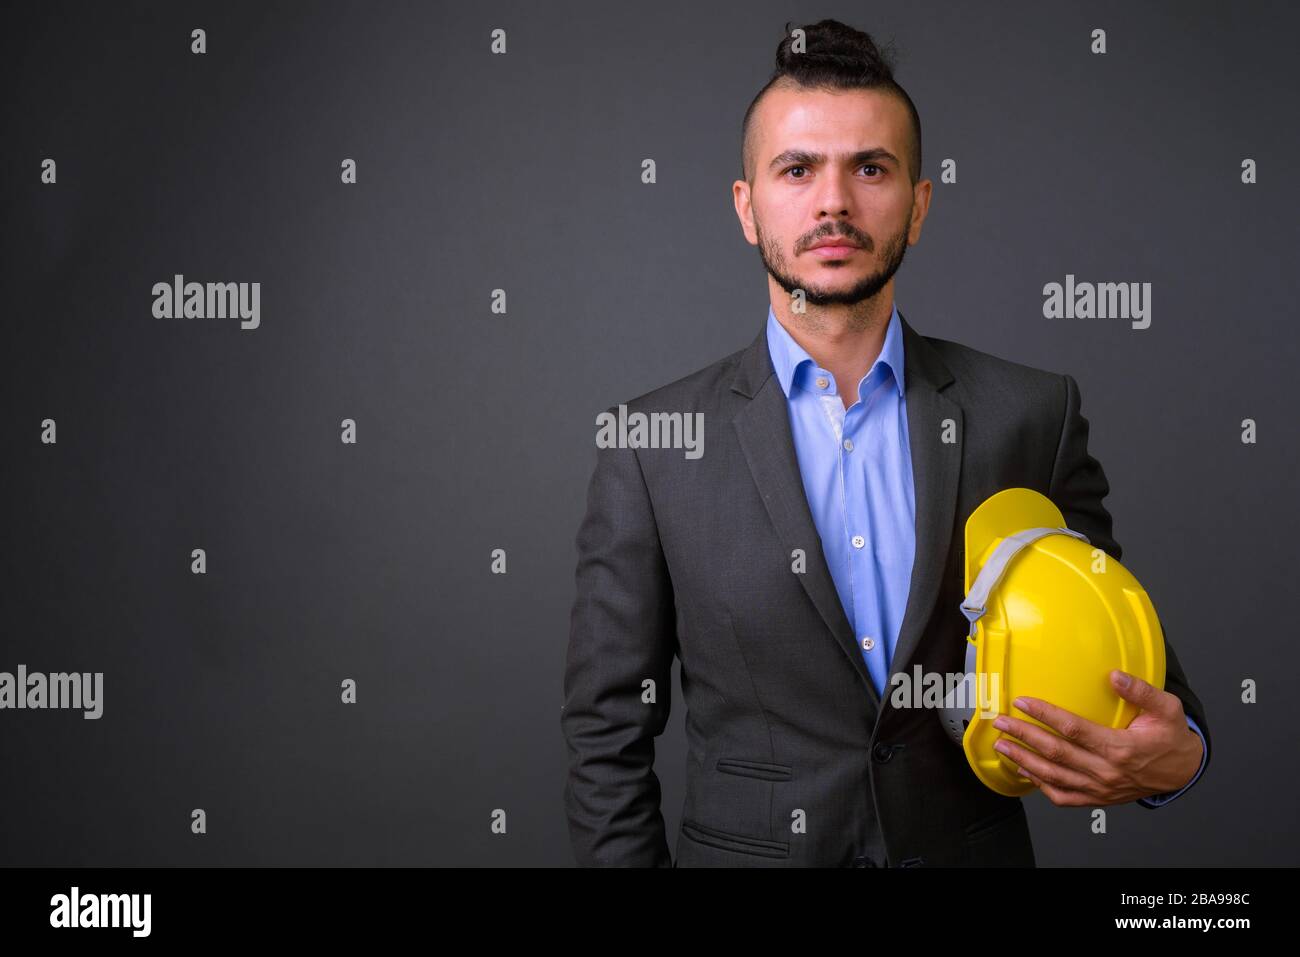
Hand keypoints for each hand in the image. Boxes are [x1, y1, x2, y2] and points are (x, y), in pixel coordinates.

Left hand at [988, 669, 1203, 806]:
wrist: (1183, 771)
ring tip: (1002, 747)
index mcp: (1120, 748)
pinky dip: (1040, 785)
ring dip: (1024, 761)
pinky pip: (1063, 796)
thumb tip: (1115, 676)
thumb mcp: (1167, 709)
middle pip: (1056, 753)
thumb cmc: (1171, 738)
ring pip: (1054, 776)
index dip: (1044, 715)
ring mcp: (1100, 788)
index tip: (1023, 702)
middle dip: (1023, 736)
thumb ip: (1141, 691)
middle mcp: (1106, 771)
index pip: (1073, 729)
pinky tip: (1025, 771)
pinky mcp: (1098, 798)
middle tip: (1001, 723)